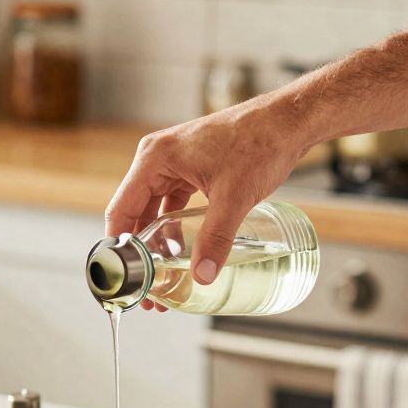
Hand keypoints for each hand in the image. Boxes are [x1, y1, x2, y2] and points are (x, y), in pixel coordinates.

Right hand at [105, 95, 313, 310]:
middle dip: (140, 250)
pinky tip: (181, 249)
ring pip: (153, 209)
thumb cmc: (260, 141)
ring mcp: (173, 163)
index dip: (121, 246)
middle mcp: (158, 159)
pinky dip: (173, 226)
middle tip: (147, 286)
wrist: (287, 121)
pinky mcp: (190, 168)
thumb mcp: (234, 196)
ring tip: (162, 273)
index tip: (127, 276)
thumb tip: (203, 275)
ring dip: (156, 240)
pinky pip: (171, 202)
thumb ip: (216, 238)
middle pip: (134, 212)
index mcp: (155, 158)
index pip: (122, 209)